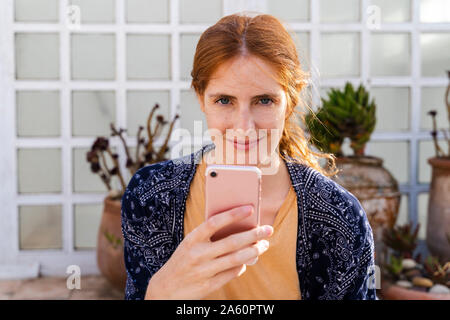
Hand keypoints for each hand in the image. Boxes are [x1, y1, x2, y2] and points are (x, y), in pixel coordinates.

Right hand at [145, 205, 272, 299]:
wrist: (165, 289)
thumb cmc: (183, 261)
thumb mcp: (189, 244)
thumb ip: (208, 237)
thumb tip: (238, 229)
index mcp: (191, 240)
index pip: (214, 223)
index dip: (233, 214)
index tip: (249, 208)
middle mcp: (197, 254)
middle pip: (231, 242)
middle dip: (253, 234)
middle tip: (268, 229)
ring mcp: (203, 271)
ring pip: (236, 259)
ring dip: (253, 251)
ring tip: (264, 245)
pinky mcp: (208, 285)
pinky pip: (232, 274)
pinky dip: (242, 266)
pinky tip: (248, 260)